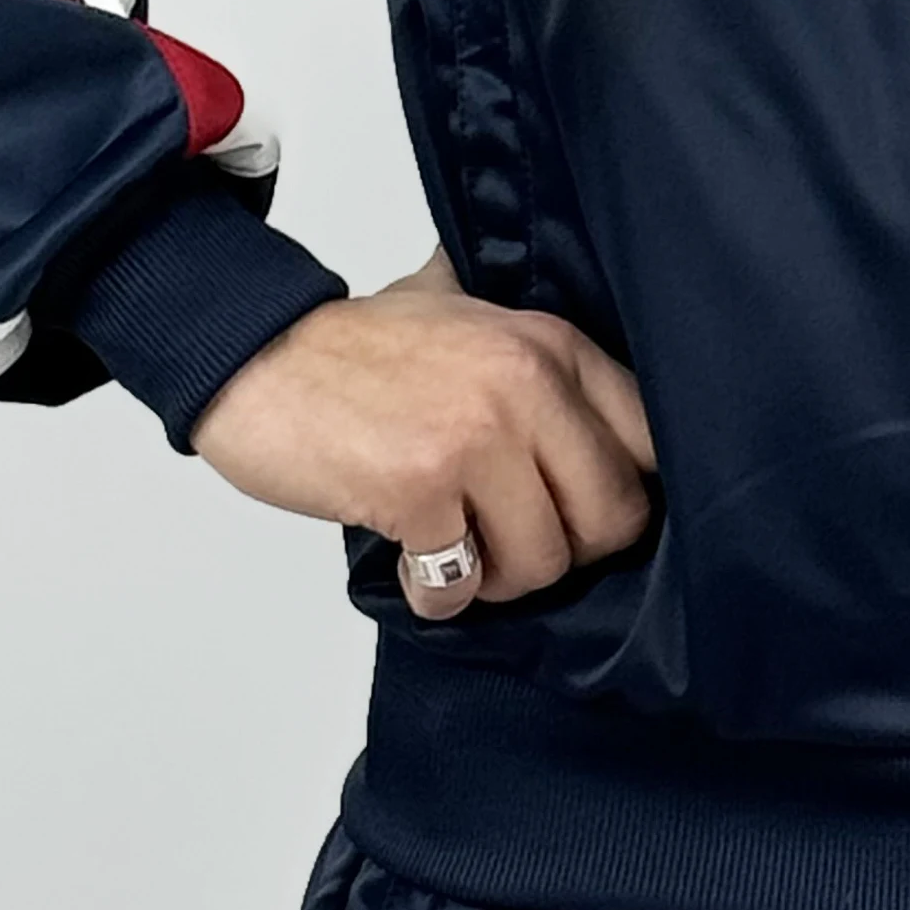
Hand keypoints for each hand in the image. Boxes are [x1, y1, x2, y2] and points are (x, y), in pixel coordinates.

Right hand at [189, 243, 657, 621]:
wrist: (255, 354)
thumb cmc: (358, 347)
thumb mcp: (469, 315)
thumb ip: (535, 354)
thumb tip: (603, 417)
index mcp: (552, 345)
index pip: (653, 444)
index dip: (624, 495)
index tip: (583, 511)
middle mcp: (528, 385)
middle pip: (614, 519)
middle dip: (568, 552)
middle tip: (514, 544)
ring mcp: (475, 439)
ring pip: (545, 563)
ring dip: (498, 580)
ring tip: (458, 551)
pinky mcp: (418, 489)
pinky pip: (462, 587)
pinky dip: (437, 594)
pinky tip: (411, 560)